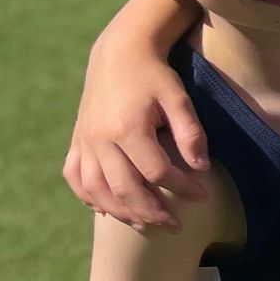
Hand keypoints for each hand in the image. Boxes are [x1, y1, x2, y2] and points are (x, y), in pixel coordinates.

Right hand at [65, 37, 208, 230]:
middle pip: (125, 188)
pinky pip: (75, 176)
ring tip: (145, 225)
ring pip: (96, 189)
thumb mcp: (179, 98)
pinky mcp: (77, 139)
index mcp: (127, 128)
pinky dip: (88, 196)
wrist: (119, 54)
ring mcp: (85, 140)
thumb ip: (191, 133)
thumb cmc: (154, 76)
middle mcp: (100, 138)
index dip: (183, 188)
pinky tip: (105, 209)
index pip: (157, 171)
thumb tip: (202, 168)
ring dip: (120, 212)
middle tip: (176, 226)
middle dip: (152, 212)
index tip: (204, 196)